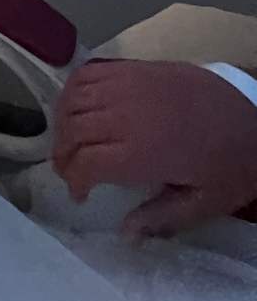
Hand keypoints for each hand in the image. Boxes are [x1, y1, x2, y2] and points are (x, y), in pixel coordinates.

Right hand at [53, 60, 256, 236]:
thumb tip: (125, 234)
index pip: (84, 163)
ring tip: (71, 140)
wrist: (253, 113)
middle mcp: (126, 114)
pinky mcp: (134, 67)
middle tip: (69, 171)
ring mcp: (127, 85)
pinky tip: (80, 106)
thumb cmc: (230, 162)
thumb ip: (162, 218)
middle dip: (62, 154)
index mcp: (141, 152)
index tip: (80, 195)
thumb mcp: (205, 202)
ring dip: (63, 122)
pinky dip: (74, 90)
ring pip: (73, 99)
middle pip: (71, 130)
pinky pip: (88, 72)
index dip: (73, 181)